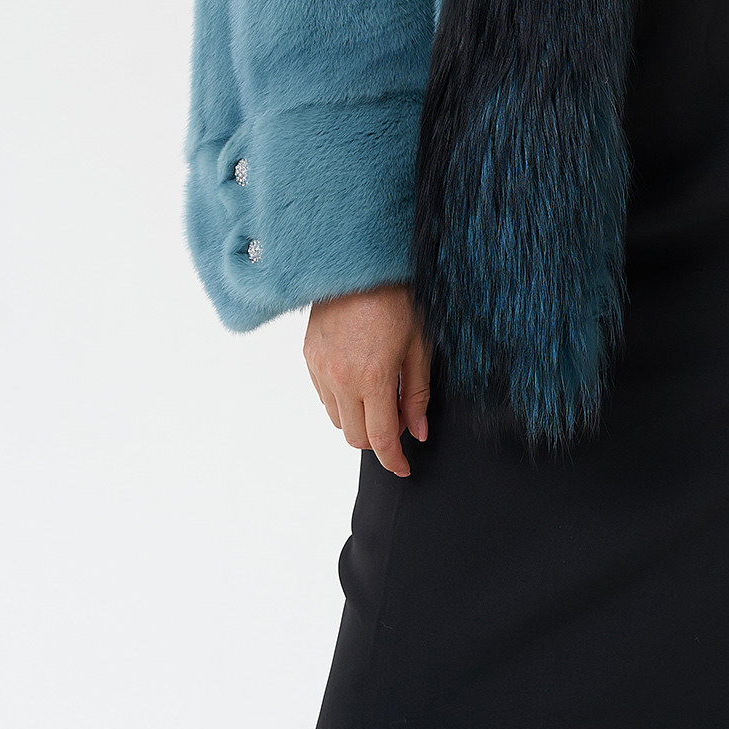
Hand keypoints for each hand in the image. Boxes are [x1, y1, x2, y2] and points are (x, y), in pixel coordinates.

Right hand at [303, 282, 431, 477]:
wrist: (361, 261)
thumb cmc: (398, 297)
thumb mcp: (419, 345)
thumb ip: (417, 394)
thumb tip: (417, 432)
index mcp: (372, 377)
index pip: (380, 439)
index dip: (393, 460)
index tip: (404, 467)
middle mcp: (340, 378)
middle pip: (355, 437)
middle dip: (378, 440)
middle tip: (398, 421)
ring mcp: (320, 367)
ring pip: (337, 420)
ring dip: (359, 420)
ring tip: (380, 396)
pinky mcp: (309, 356)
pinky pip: (324, 396)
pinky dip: (342, 400)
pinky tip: (360, 380)